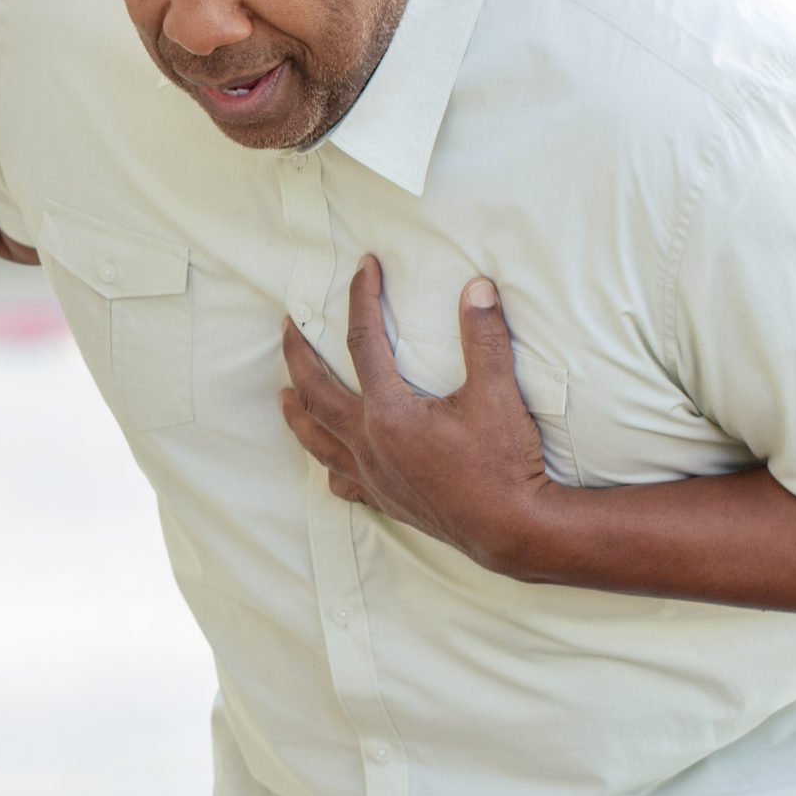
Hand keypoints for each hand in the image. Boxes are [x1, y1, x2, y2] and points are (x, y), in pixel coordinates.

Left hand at [278, 256, 553, 570]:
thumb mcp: (497, 394)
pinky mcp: (385, 499)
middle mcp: (368, 444)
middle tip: (288, 327)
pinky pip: (344, 482)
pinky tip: (331, 465)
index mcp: (389, 413)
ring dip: (297, 414)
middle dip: (297, 355)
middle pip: (315, 391)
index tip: (365, 267)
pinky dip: (331, 467)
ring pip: (316, 440)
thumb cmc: (505, 463)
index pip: (364, 343)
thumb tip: (478, 288)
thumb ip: (484, 338)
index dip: (362, 299)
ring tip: (283, 396)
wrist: (513, 528)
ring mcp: (372, 475)